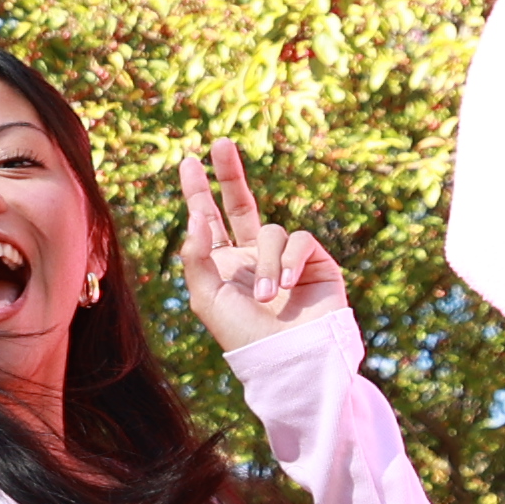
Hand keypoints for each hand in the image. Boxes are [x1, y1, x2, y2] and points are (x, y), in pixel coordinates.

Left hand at [172, 139, 345, 351]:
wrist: (289, 360)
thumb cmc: (245, 338)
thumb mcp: (207, 298)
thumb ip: (196, 255)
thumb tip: (195, 214)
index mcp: (224, 266)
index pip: (209, 221)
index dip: (199, 191)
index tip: (189, 161)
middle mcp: (253, 258)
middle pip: (241, 204)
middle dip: (230, 174)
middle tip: (221, 143)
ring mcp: (285, 258)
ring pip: (270, 231)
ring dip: (267, 262)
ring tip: (268, 296)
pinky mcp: (316, 263)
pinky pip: (300, 240)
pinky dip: (291, 260)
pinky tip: (288, 285)